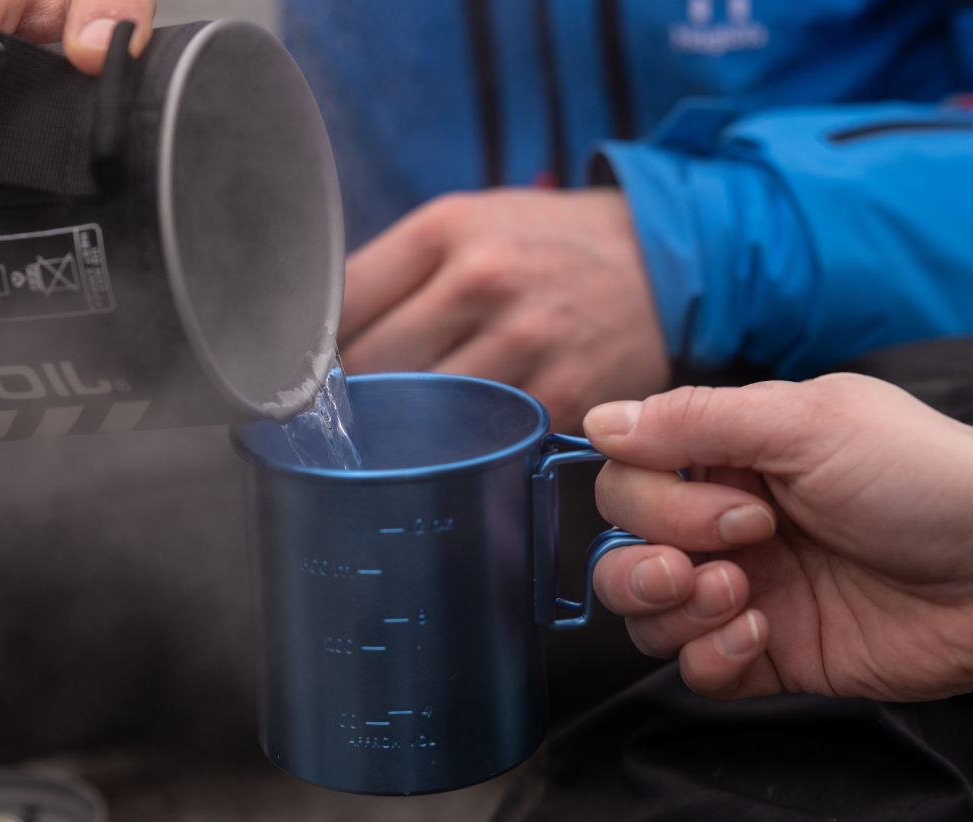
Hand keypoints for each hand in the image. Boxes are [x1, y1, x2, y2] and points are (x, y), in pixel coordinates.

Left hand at [339, 188, 670, 431]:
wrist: (663, 259)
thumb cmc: (547, 247)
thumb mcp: (469, 224)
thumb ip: (396, 273)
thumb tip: (317, 343)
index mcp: (445, 229)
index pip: (338, 304)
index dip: (311, 348)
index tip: (309, 372)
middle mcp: (483, 279)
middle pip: (371, 367)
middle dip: (354, 395)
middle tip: (354, 410)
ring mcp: (524, 341)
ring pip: (420, 412)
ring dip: (406, 430)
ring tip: (409, 427)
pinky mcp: (559, 396)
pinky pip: (482, 439)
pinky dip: (466, 445)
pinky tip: (468, 434)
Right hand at [584, 375, 972, 702]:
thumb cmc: (920, 476)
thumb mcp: (808, 422)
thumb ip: (695, 420)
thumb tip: (596, 420)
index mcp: (730, 456)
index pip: (627, 478)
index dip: (655, 498)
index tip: (737, 501)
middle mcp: (725, 523)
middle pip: (621, 547)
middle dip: (654, 557)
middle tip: (740, 554)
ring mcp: (744, 590)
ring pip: (645, 615)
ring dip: (672, 611)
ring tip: (742, 600)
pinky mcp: (770, 654)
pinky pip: (694, 670)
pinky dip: (709, 656)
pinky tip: (762, 634)